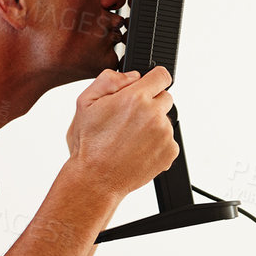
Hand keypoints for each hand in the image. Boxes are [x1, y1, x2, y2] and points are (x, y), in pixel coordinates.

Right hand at [65, 66, 178, 196]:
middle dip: (151, 103)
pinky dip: (157, 143)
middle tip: (131, 118)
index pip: (162, 75)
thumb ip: (109, 80)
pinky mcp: (170, 152)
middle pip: (165, 97)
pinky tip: (138, 149)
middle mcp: (154, 114)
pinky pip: (169, 140)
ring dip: (153, 125)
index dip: (153, 79)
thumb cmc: (89, 144)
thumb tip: (133, 75)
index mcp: (135, 98)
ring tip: (131, 138)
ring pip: (166, 120)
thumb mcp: (85, 102)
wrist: (96, 179)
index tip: (147, 87)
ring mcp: (164, 134)